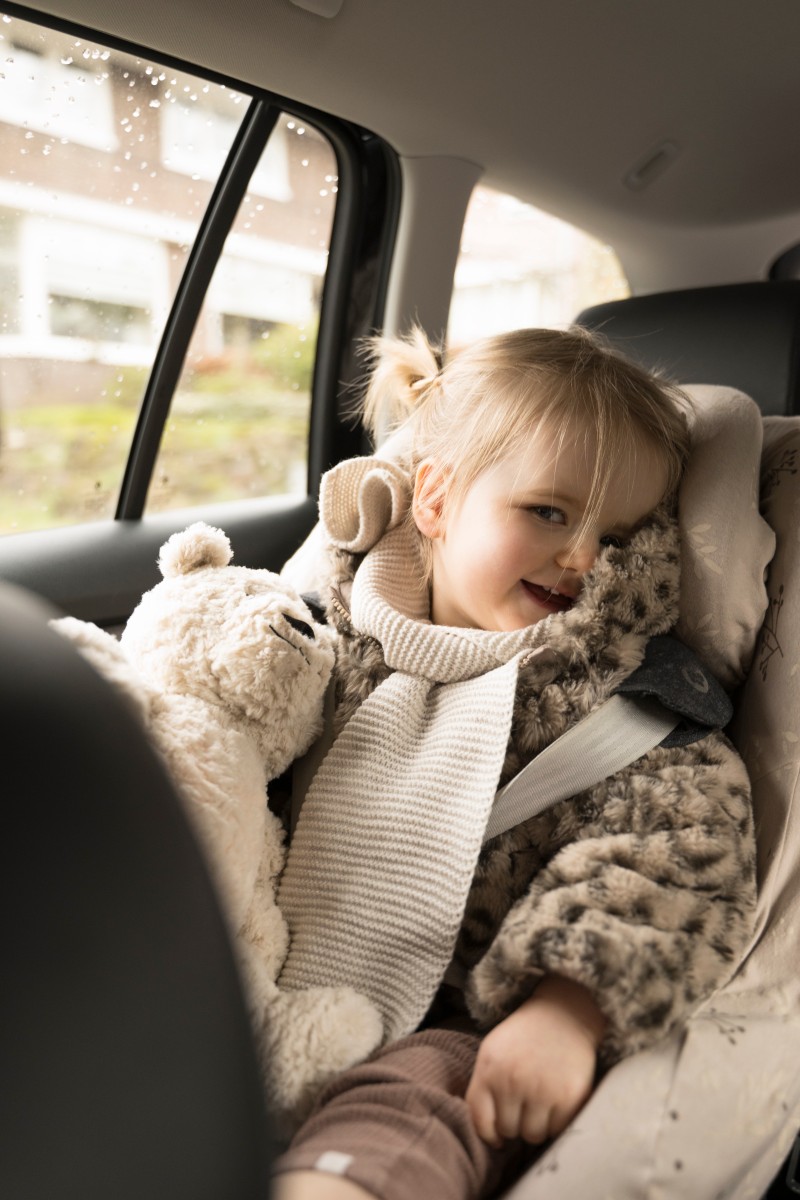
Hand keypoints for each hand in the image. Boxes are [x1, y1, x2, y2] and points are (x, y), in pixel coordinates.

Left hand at [465, 974, 604, 1146]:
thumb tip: (488, 1132)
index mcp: (490, 1069)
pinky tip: (558, 1101)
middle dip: (516, 1123)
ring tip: (541, 1103)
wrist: (565, 1014)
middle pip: (508, 1131)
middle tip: (526, 1106)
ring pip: (533, 1136)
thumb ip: (484, 1086)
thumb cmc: (524, 1037)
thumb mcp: (493, 1051)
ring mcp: (542, 1090)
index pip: (481, 1122)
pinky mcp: (569, 1097)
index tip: (498, 1137)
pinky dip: (558, 1123)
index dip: (490, 1135)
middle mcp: (513, 1081)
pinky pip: (557, 1131)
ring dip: (537, 1125)